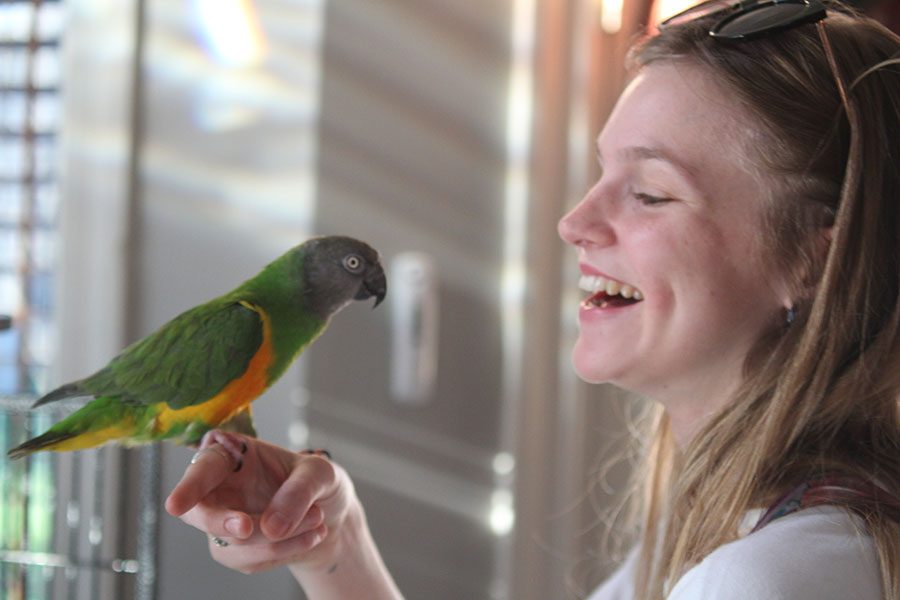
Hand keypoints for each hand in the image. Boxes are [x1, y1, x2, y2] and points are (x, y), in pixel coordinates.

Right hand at [165, 432, 356, 573]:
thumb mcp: (319, 474)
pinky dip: (283, 551)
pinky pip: (247, 560)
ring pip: (228, 542)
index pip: (204, 466)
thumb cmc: (317, 481)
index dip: (188, 486)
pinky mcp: (232, 549)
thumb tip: (270, 527)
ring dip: (275, 541)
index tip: (177, 505)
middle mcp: (219, 486)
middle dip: (220, 522)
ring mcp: (222, 520)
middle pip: (197, 511)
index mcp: (233, 454)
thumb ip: (298, 492)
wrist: (329, 512)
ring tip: (317, 519)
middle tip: (247, 528)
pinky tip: (310, 536)